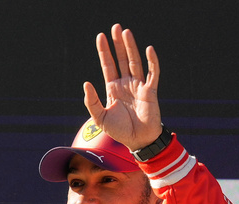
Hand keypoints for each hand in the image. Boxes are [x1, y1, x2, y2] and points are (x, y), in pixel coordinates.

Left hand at [83, 24, 162, 150]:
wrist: (138, 141)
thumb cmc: (119, 131)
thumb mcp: (100, 118)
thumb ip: (91, 102)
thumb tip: (86, 83)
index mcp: (113, 89)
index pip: (108, 65)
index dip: (104, 51)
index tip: (100, 36)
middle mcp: (126, 84)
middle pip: (121, 59)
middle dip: (118, 44)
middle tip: (115, 27)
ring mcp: (138, 86)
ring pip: (134, 62)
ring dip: (131, 47)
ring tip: (126, 32)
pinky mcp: (150, 91)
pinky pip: (152, 73)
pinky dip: (151, 62)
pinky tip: (148, 49)